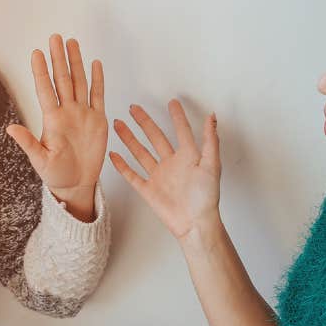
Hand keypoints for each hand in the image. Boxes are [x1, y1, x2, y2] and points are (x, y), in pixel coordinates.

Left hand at [6, 34, 107, 219]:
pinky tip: (94, 64)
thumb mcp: (40, 160)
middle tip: (55, 37)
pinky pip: (98, 96)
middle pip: (62, 79)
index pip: (45, 90)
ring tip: (71, 43)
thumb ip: (28, 143)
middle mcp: (67, 112)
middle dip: (58, 58)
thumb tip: (10, 128)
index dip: (41, 71)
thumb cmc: (56, 174)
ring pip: (79, 82)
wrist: (76, 183)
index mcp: (52, 120)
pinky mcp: (97, 120)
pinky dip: (97, 80)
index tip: (36, 53)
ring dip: (76, 62)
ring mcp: (83, 114)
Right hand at [110, 100, 220, 240]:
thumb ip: (210, 140)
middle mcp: (171, 164)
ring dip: (129, 138)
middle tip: (134, 108)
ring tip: (118, 124)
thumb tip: (212, 117)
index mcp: (188, 156)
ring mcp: (158, 176)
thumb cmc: (206, 197)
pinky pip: (132, 175)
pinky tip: (113, 154)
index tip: (172, 102)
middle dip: (144, 122)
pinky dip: (122, 165)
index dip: (177, 117)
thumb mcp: (211, 164)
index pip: (181, 131)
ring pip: (140, 152)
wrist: (195, 223)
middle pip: (155, 137)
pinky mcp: (148, 190)